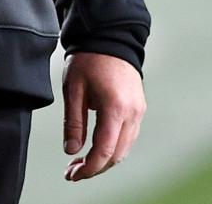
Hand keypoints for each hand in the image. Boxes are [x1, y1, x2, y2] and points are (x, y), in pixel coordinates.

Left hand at [62, 51, 145, 181]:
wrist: (111, 36)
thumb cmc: (89, 59)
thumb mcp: (73, 88)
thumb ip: (73, 122)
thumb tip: (71, 151)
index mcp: (115, 108)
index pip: (104, 151)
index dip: (88, 169)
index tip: (72, 175)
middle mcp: (132, 113)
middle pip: (117, 155)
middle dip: (95, 168)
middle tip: (73, 171)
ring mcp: (139, 110)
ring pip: (125, 148)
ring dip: (105, 159)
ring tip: (82, 161)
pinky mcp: (139, 107)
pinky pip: (129, 136)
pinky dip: (114, 147)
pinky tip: (98, 146)